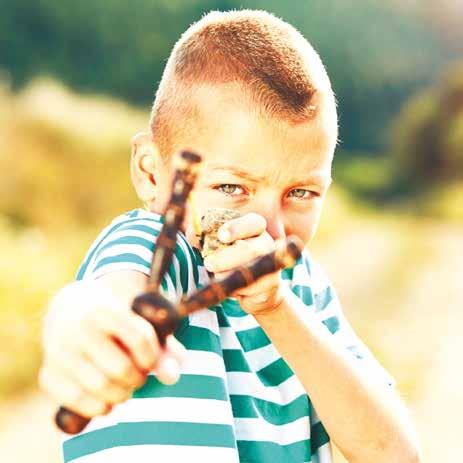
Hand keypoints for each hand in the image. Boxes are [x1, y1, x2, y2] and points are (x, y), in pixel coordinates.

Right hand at [39, 280, 185, 419]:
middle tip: (137, 376)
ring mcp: (59, 352)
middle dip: (137, 378)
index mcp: (104, 310)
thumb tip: (172, 376)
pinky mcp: (48, 374)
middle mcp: (78, 329)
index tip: (149, 360)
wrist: (70, 308)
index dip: (151, 357)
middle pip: (121, 368)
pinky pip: (76, 401)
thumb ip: (162, 346)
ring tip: (125, 387)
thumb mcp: (138, 320)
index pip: (140, 339)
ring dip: (121, 395)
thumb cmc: (114, 318)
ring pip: (100, 387)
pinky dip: (97, 407)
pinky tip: (105, 400)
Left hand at [203, 212, 283, 315]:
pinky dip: (235, 290)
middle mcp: (267, 244)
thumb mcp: (219, 245)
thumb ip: (205, 237)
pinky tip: (231, 288)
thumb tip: (192, 233)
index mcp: (256, 229)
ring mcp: (271, 264)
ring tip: (215, 275)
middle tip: (208, 263)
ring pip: (249, 269)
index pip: (253, 223)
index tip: (221, 235)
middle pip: (250, 250)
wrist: (255, 289)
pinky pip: (249, 288)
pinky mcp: (271, 284)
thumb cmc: (232, 261)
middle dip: (225, 257)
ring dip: (227, 274)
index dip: (237, 228)